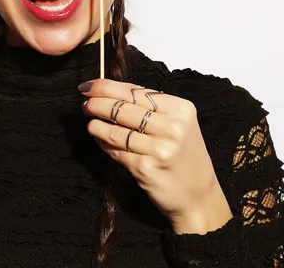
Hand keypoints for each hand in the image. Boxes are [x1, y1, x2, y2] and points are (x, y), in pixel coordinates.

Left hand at [80, 79, 231, 233]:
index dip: (107, 87)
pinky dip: (103, 143)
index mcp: (180, 109)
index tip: (89, 86)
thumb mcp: (177, 125)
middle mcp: (173, 126)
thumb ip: (149, 108)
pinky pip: (116, 151)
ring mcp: (160, 148)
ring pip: (116, 130)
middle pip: (123, 109)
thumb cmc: (183, 157)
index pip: (135, 92)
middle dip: (98, 103)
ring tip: (89, 122)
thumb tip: (109, 94)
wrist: (198, 196)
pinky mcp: (146, 168)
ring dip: (96, 125)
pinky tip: (99, 139)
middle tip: (85, 103)